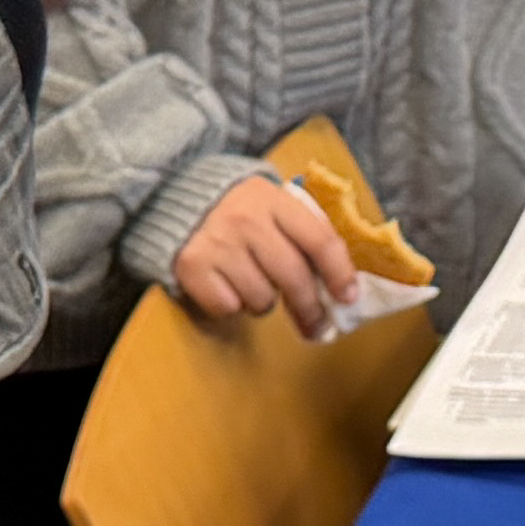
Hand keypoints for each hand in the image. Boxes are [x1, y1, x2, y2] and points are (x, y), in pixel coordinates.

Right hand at [171, 173, 351, 326]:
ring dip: (265, 302)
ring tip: (254, 283)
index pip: (319, 240)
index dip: (340, 273)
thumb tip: (344, 287)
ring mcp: (217, 243)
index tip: (349, 298)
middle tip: (318, 327)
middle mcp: (245, 218)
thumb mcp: (274, 206)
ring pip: (262, 299)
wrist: (175, 200)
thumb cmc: (241, 211)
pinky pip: (229, 308)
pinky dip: (233, 305)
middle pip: (294, 276)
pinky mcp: (192, 267)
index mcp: (273, 198)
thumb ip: (305, 233)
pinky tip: (228, 285)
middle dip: (311, 309)